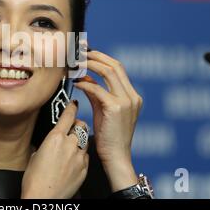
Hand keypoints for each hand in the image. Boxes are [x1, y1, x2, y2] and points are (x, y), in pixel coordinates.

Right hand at [21, 100, 88, 198]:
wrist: (44, 198)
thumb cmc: (34, 180)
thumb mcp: (35, 155)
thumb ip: (46, 144)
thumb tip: (49, 142)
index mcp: (55, 138)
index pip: (68, 116)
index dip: (71, 107)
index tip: (73, 103)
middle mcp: (70, 144)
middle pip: (81, 126)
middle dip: (77, 125)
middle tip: (71, 129)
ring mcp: (79, 156)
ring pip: (85, 140)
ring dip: (80, 140)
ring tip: (71, 148)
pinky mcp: (85, 168)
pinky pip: (85, 155)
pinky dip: (80, 155)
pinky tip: (72, 162)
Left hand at [73, 50, 142, 190]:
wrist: (116, 157)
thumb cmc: (109, 136)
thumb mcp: (103, 110)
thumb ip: (96, 93)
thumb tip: (85, 78)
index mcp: (132, 96)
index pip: (118, 68)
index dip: (102, 57)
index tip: (87, 53)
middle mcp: (132, 96)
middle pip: (115, 65)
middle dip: (96, 56)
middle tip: (80, 53)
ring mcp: (127, 101)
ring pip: (109, 72)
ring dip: (90, 65)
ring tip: (76, 64)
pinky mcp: (116, 108)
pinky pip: (98, 89)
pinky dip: (85, 84)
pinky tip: (76, 83)